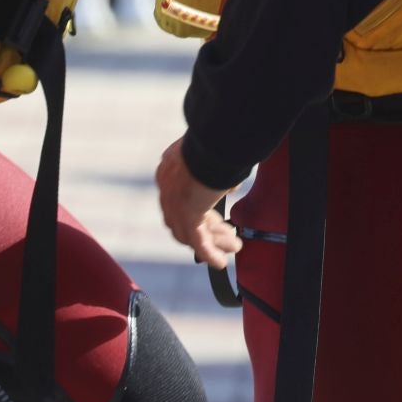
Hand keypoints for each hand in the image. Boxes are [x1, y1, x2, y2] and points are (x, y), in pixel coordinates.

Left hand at [155, 135, 240, 269]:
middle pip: (184, 218)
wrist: (213, 139)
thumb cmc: (217, 139)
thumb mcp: (213, 156)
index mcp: (170, 168)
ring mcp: (174, 201)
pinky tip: (220, 262)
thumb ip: (217, 173)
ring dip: (214, 240)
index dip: (200, 210)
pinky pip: (197, 240)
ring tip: (233, 247)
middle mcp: (167, 185)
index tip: (216, 217)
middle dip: (209, 227)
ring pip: (191, 232)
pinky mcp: (186, 213)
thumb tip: (230, 187)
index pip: (180, 197)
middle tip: (228, 234)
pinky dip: (209, 253)